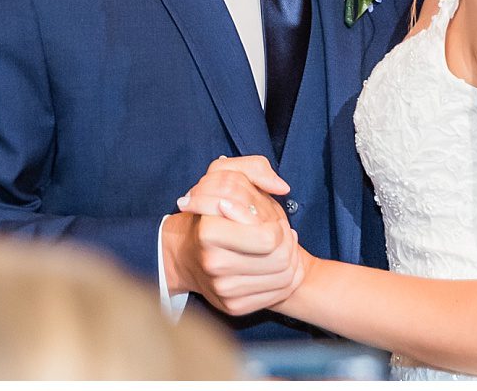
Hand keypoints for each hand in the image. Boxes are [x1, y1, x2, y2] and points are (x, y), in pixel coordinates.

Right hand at [163, 156, 305, 315]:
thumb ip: (255, 169)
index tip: (267, 220)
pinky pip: (277, 295)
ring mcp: (223, 290)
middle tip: (279, 233)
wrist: (186, 254)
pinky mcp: (233, 308)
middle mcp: (214, 265)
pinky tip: (275, 266)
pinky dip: (285, 279)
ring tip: (279, 247)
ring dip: (290, 260)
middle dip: (287, 243)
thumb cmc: (213, 213)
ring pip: (283, 279)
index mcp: (209, 233)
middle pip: (281, 260)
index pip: (270, 240)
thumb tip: (282, 188)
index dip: (277, 227)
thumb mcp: (226, 176)